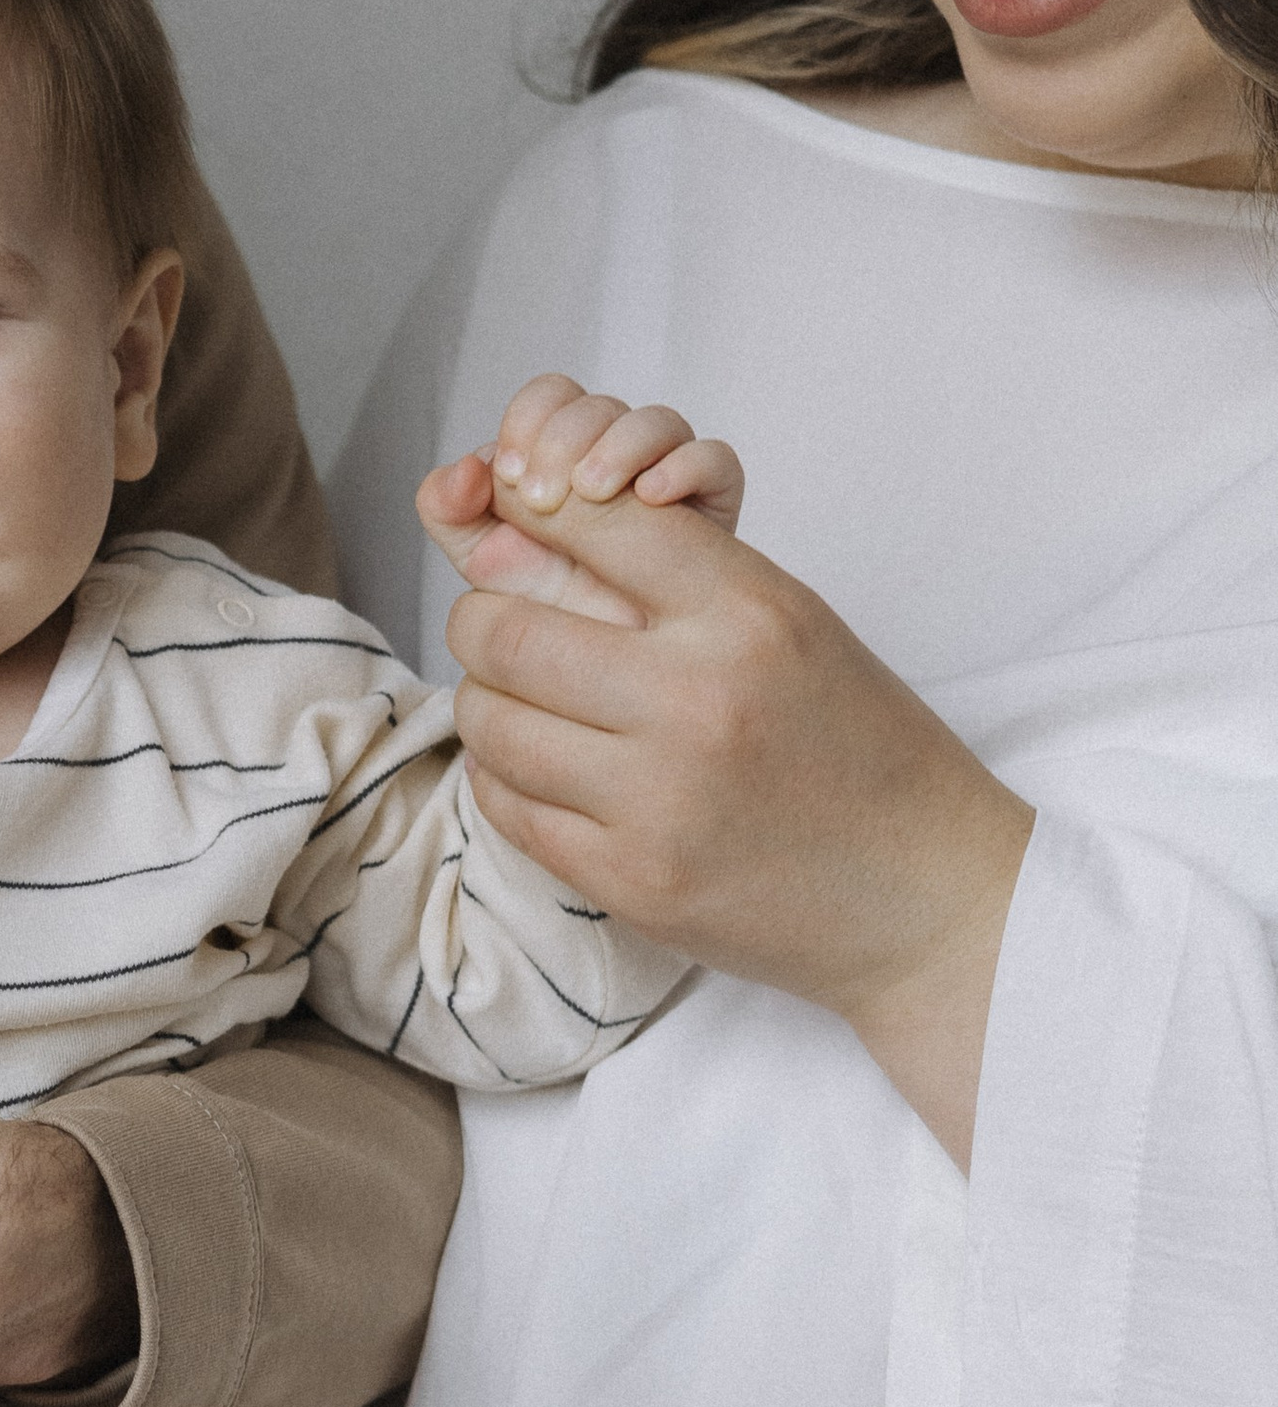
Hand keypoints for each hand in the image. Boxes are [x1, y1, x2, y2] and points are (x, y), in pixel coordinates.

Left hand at [419, 374, 745, 625]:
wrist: (614, 691)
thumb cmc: (557, 630)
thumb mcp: (490, 571)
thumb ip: (454, 516)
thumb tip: (458, 471)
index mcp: (561, 463)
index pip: (551, 399)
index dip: (528, 419)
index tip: (508, 474)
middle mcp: (615, 466)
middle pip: (599, 405)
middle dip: (563, 438)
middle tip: (540, 497)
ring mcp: (668, 485)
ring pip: (657, 422)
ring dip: (617, 445)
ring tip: (591, 493)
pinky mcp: (715, 515)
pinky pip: (716, 462)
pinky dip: (682, 466)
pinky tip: (652, 496)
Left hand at [443, 484, 1031, 1163]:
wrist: (926, 894)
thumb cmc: (858, 747)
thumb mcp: (795, 627)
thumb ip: (676, 581)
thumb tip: (514, 541)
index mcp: (750, 614)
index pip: (593, 520)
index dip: (535, 511)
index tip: (516, 523)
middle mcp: (697, 699)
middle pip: (503, 628)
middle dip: (481, 619)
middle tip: (498, 628)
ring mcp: (657, 800)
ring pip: (490, 719)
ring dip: (486, 702)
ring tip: (519, 702)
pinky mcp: (630, 880)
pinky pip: (507, 806)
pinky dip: (504, 777)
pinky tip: (540, 767)